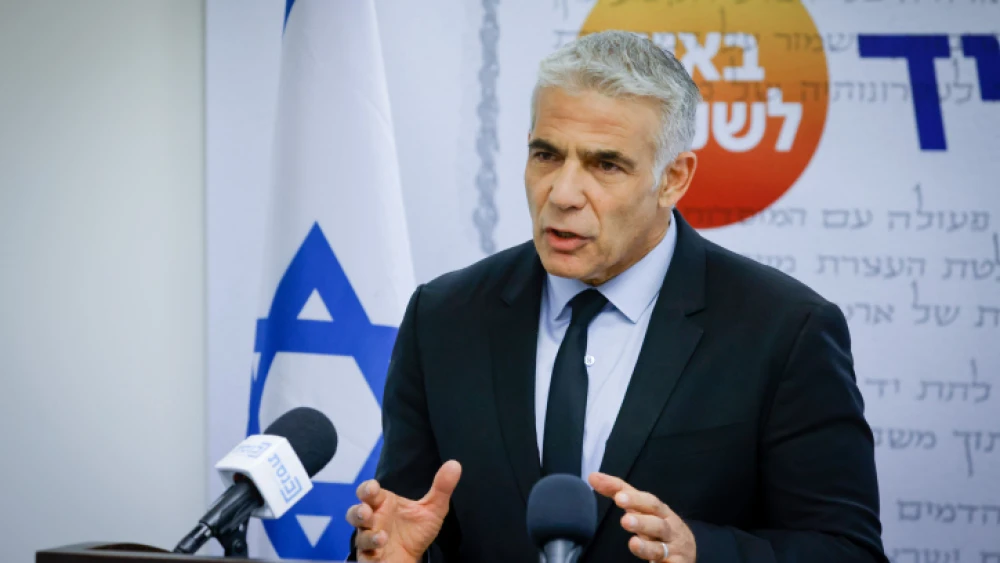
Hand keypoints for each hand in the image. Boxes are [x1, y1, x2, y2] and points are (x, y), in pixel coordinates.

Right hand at [346, 460, 461, 562]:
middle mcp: (373, 520)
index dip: (367, 488)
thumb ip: (441, 488)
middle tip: (367, 510)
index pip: (369, 492)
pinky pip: (365, 552)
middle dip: (359, 510)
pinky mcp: (370, 556)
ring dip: (367, 535)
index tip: (373, 487)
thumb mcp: (432, 510)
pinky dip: (372, 548)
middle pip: (356, 512)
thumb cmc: (416, 531)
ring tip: (381, 535)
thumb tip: (455, 464)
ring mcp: (369, 538)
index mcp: (383, 503)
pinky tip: (382, 544)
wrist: (414, 558)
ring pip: (358, 535)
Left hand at [589, 472, 696, 562]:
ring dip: (647, 546)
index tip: (618, 497)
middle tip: (625, 520)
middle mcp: (668, 528)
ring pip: (660, 548)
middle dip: (642, 521)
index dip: (634, 499)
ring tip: (633, 543)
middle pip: (657, 524)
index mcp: (660, 512)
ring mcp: (672, 548)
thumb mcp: (642, 508)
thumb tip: (593, 477)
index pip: (648, 502)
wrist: (687, 550)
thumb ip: (619, 492)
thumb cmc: (658, 524)